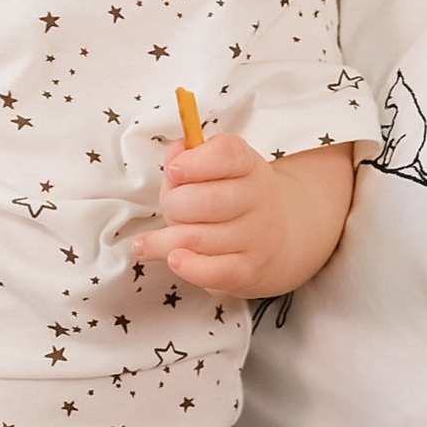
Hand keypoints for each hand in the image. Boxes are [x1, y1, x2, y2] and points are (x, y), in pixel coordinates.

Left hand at [135, 132, 299, 298]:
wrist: (275, 237)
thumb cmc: (231, 198)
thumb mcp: (216, 168)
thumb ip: (188, 157)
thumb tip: (174, 156)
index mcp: (247, 164)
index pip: (227, 154)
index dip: (195, 162)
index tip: (174, 170)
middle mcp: (257, 197)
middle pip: (206, 200)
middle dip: (173, 205)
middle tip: (170, 207)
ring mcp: (255, 236)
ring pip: (198, 238)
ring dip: (166, 239)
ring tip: (152, 241)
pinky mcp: (247, 269)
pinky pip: (215, 272)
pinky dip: (189, 267)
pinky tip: (173, 259)